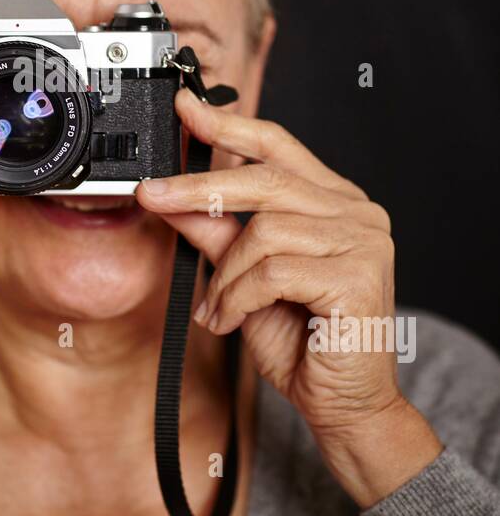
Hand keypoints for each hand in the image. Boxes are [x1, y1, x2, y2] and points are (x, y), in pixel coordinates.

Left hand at [136, 90, 442, 506]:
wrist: (343, 406)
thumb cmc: (303, 343)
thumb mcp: (243, 279)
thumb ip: (215, 234)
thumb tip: (170, 196)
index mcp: (333, 201)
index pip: (278, 145)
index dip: (229, 124)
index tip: (185, 108)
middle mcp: (356, 212)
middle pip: (264, 179)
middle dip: (199, 188)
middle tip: (152, 195)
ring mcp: (363, 241)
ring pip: (263, 231)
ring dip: (225, 275)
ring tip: (218, 309)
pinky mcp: (358, 275)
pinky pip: (273, 270)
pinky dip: (239, 297)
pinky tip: (233, 321)